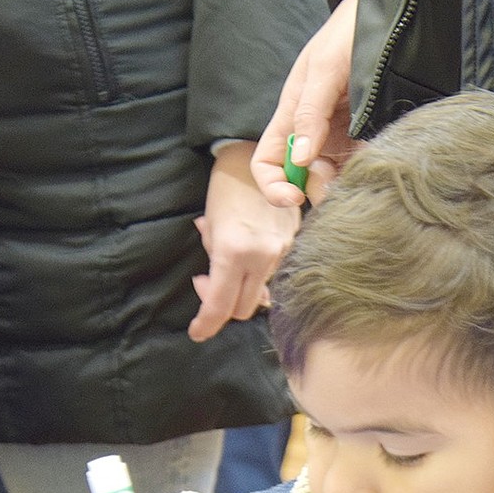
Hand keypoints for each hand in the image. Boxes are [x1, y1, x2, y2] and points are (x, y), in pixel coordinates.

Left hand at [188, 141, 300, 340]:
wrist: (257, 159)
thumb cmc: (225, 190)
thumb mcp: (210, 227)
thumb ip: (214, 263)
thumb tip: (212, 286)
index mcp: (234, 251)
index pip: (220, 305)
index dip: (206, 324)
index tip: (197, 332)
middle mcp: (262, 256)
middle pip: (243, 308)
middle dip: (222, 306)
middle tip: (206, 284)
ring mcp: (283, 252)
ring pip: (261, 294)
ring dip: (241, 290)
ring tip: (227, 266)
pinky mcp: (296, 245)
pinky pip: (275, 275)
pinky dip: (258, 275)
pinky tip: (248, 258)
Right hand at [252, 0, 362, 206]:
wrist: (385, 21)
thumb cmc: (346, 36)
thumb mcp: (323, 70)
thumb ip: (310, 113)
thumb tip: (301, 159)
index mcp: (290, 119)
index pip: (267, 164)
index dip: (273, 187)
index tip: (293, 197)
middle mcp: (312, 135)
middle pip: (303, 180)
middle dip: (317, 189)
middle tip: (337, 182)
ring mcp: (339, 140)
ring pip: (334, 179)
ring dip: (343, 184)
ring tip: (359, 171)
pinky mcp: (364, 141)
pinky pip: (360, 168)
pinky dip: (365, 174)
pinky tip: (375, 165)